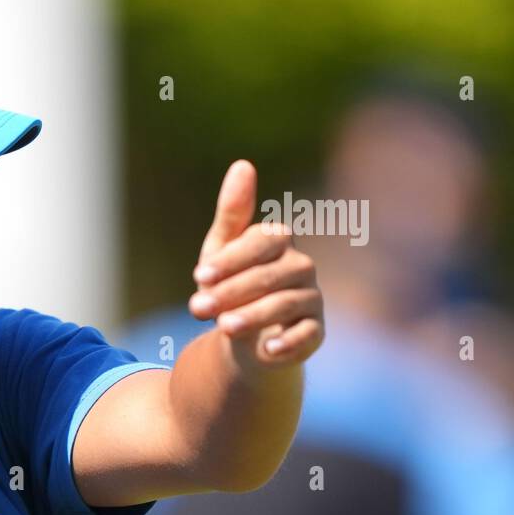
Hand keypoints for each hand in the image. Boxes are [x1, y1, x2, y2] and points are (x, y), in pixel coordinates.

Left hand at [188, 160, 324, 366]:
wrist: (240, 335)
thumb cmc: (230, 284)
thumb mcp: (221, 250)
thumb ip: (232, 212)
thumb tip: (243, 164)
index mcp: (279, 241)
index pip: (261, 243)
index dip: (230, 260)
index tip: (199, 277)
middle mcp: (301, 267)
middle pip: (270, 276)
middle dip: (231, 291)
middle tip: (198, 307)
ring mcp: (311, 299)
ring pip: (285, 305)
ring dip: (253, 316)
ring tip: (223, 327)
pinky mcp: (315, 332)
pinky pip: (308, 335)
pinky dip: (289, 343)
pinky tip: (268, 350)